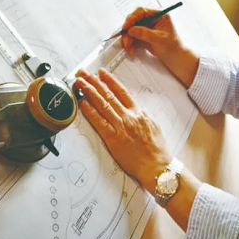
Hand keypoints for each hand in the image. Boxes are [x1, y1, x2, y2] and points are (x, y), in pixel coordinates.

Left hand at [74, 68, 170, 194]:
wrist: (157, 165)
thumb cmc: (157, 149)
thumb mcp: (153, 125)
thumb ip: (142, 116)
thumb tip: (134, 109)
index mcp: (139, 112)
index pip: (122, 91)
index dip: (110, 80)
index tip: (101, 73)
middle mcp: (129, 116)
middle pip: (108, 95)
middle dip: (94, 82)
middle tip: (84, 73)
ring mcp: (120, 127)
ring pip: (102, 105)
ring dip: (89, 92)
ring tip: (80, 83)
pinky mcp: (113, 140)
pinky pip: (99, 123)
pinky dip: (90, 112)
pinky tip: (83, 103)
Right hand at [121, 6, 199, 87]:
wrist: (174, 57)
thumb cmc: (172, 46)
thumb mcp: (160, 39)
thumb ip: (146, 34)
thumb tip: (132, 30)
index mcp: (159, 15)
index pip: (142, 12)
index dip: (132, 18)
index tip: (126, 27)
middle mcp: (151, 19)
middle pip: (134, 20)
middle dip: (128, 31)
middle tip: (126, 40)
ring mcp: (146, 27)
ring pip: (131, 29)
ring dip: (127, 39)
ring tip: (128, 48)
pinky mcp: (142, 35)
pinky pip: (132, 37)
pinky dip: (130, 43)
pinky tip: (131, 50)